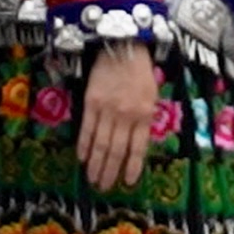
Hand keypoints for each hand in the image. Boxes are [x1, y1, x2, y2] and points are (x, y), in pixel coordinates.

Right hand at [77, 42, 159, 191]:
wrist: (122, 46)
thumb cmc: (140, 71)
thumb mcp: (152, 96)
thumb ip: (144, 119)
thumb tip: (136, 144)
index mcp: (144, 115)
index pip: (137, 149)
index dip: (132, 168)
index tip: (126, 183)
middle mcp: (126, 115)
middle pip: (116, 151)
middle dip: (109, 171)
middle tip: (104, 187)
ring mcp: (107, 109)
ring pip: (100, 143)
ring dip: (95, 164)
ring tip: (92, 179)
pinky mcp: (91, 101)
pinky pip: (87, 128)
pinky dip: (84, 145)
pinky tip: (81, 157)